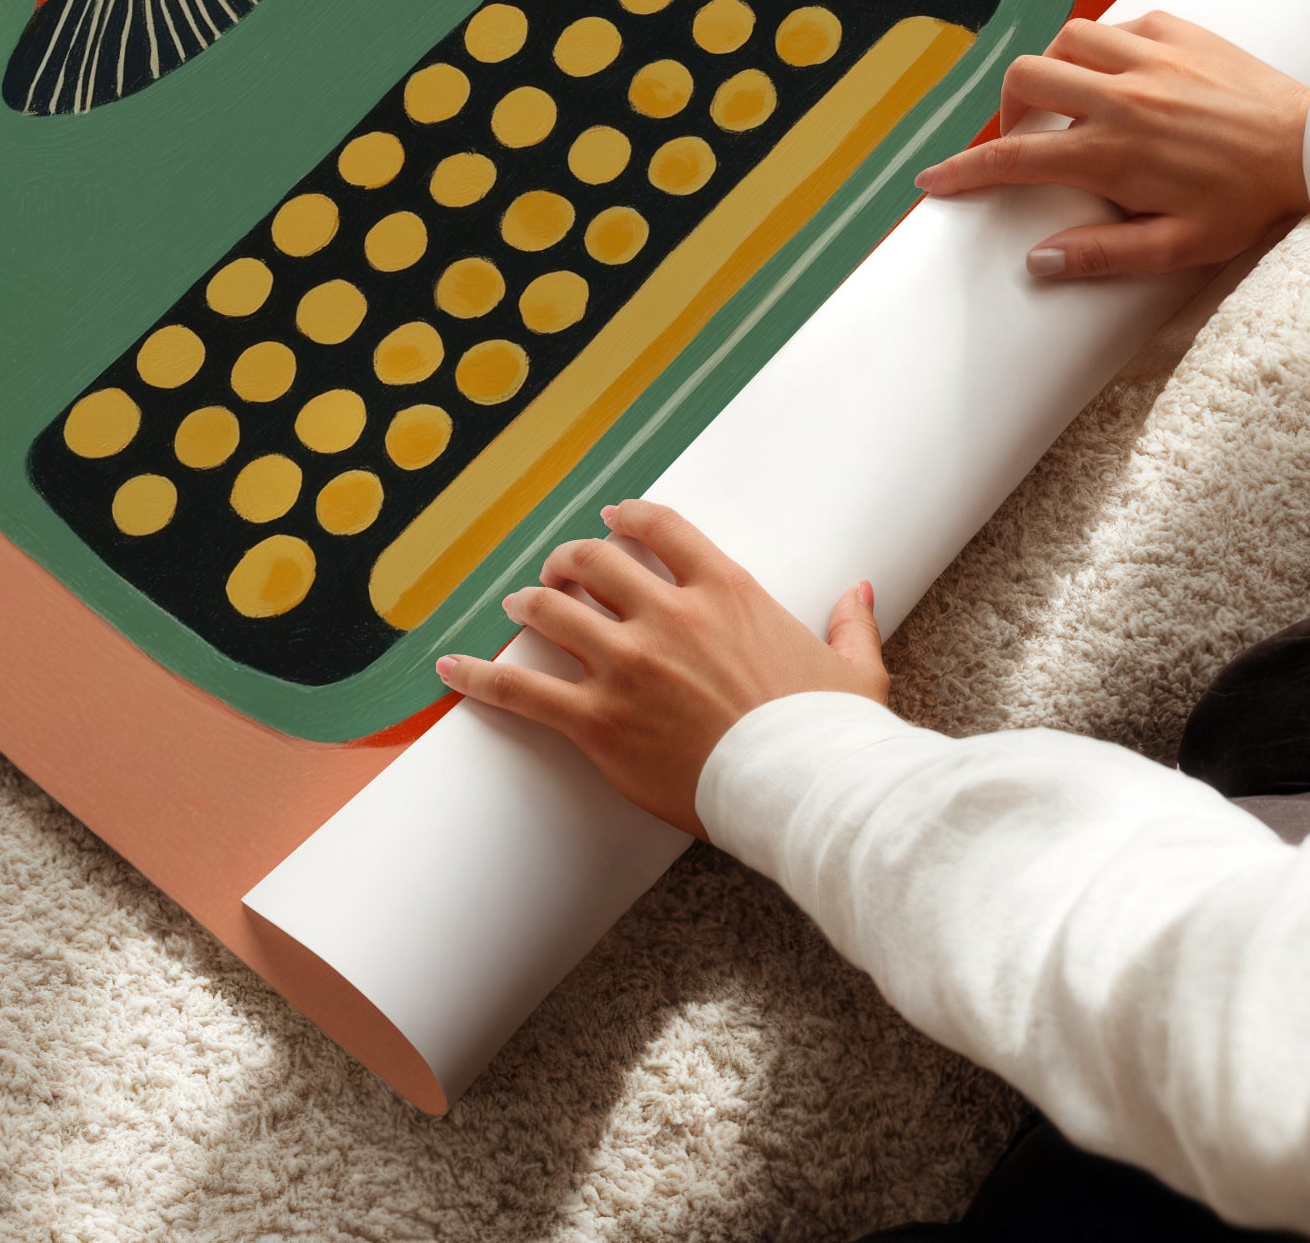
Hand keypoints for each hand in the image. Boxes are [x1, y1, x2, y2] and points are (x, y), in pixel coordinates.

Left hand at [434, 500, 886, 838]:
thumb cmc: (831, 735)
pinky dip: (479, 676)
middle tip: (558, 570)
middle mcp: (668, 615)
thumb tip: (859, 591)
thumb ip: (850, 623)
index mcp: (726, 591)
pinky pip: (521, 689)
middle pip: (594, 563)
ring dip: (529, 604)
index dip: (627, 519)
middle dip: (569, 561)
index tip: (611, 520)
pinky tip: (449, 667)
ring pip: (552, 611)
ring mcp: (628, 665)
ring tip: (517, 606)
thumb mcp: (853, 669)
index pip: (660, 529)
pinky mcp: (598, 720)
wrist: (805, 791)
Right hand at [914, 11, 1309, 279]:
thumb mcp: (1178, 247)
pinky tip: (1122, 73)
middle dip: (1006, 108)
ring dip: (1054, 68)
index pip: (1014, 158)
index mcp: (1112, 152)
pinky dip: (1105, 46)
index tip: (933, 180)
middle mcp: (1121, 96)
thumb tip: (1037, 261)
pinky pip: (1119, 24)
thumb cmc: (1248, 203)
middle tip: (1022, 136)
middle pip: (1025, 79)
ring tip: (1069, 99)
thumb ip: (1103, 254)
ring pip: (1065, 39)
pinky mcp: (1179, 31)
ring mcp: (1149, 57)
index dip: (963, 170)